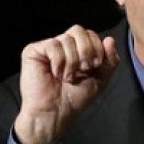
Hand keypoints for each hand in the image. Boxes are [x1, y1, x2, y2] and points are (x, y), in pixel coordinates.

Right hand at [14, 25, 119, 143]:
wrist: (55, 112)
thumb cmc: (74, 98)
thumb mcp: (100, 79)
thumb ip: (110, 60)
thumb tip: (110, 39)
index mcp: (78, 49)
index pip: (90, 34)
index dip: (96, 47)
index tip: (95, 65)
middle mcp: (63, 45)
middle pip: (79, 30)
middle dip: (86, 50)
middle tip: (83, 69)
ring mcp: (48, 47)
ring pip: (66, 38)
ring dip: (72, 61)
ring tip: (67, 77)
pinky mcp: (34, 51)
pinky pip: (53, 44)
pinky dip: (58, 61)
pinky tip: (55, 74)